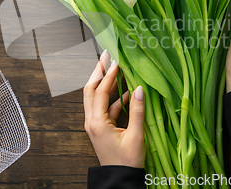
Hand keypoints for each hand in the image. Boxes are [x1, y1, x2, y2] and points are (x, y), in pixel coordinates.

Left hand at [83, 51, 145, 167]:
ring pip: (96, 97)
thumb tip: (140, 88)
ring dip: (105, 82)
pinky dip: (113, 97)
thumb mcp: (136, 136)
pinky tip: (125, 90)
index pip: (100, 91)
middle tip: (106, 55)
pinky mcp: (101, 128)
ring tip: (116, 68)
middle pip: (91, 90)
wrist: (120, 180)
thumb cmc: (127, 162)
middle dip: (98, 71)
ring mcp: (95, 124)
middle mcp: (91, 121)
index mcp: (97, 122)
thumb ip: (138, 110)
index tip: (116, 60)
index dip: (108, 74)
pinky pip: (105, 107)